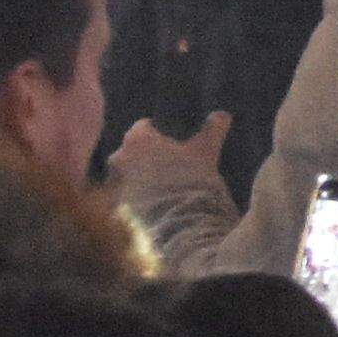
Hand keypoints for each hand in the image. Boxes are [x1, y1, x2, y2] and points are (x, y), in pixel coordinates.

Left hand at [114, 108, 228, 205]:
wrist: (178, 222)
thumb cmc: (190, 178)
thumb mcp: (206, 150)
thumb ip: (212, 129)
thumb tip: (223, 114)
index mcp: (137, 138)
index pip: (143, 126)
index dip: (158, 133)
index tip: (171, 143)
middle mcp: (119, 157)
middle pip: (131, 150)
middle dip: (144, 157)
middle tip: (166, 167)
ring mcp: (115, 182)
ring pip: (126, 174)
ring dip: (137, 178)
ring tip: (160, 189)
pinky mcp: (116, 205)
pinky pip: (124, 196)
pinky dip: (135, 198)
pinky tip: (153, 205)